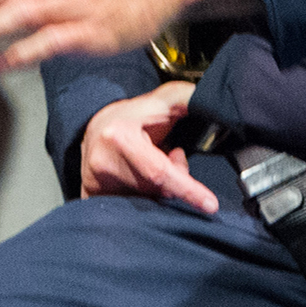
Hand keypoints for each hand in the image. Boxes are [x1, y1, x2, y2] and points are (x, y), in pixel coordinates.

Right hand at [76, 82, 217, 211]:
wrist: (94, 126)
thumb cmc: (132, 116)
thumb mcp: (161, 101)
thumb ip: (188, 98)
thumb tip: (214, 100)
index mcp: (120, 136)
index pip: (159, 171)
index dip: (188, 189)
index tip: (210, 205)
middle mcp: (103, 161)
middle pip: (156, 189)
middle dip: (174, 179)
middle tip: (171, 157)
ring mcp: (94, 182)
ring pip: (145, 200)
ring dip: (158, 188)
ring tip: (151, 165)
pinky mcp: (90, 195)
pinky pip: (128, 207)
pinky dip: (143, 198)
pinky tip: (140, 181)